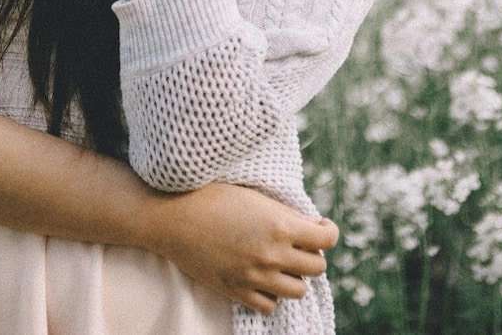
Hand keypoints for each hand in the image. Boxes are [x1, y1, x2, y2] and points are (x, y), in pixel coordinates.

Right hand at [147, 182, 338, 314]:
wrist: (172, 216)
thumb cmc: (212, 197)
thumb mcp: (255, 196)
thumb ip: (285, 213)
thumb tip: (310, 225)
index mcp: (280, 225)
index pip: (327, 239)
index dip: (329, 231)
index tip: (321, 227)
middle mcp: (272, 254)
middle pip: (317, 267)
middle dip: (313, 254)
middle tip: (300, 245)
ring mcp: (255, 276)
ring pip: (298, 291)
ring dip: (295, 277)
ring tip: (282, 263)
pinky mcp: (236, 291)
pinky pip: (269, 305)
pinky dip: (271, 294)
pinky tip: (263, 278)